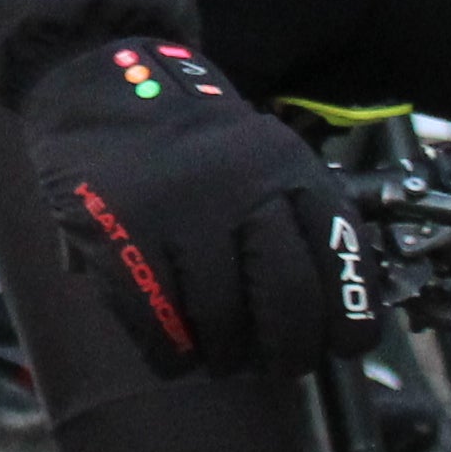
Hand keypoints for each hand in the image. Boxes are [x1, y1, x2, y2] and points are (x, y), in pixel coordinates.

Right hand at [15, 41, 378, 380]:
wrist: (100, 87)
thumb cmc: (189, 143)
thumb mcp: (260, 157)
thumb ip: (295, 217)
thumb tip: (332, 312)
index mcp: (287, 167)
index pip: (341, 254)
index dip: (350, 315)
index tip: (342, 346)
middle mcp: (242, 187)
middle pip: (288, 299)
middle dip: (289, 351)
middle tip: (277, 364)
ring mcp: (181, 212)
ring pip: (223, 321)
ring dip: (225, 356)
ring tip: (219, 356)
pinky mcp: (125, 235)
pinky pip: (159, 323)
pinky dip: (171, 354)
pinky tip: (173, 351)